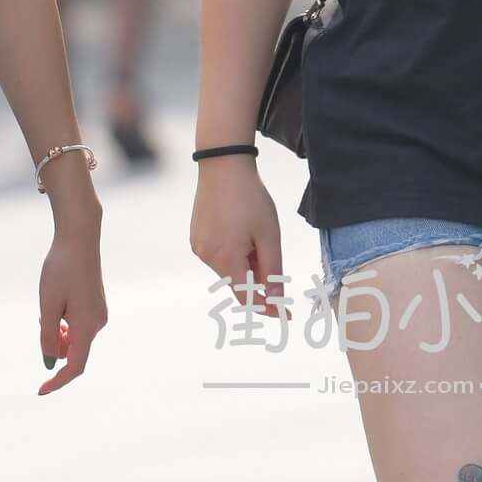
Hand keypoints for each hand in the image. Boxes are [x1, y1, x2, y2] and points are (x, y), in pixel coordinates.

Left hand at [37, 223, 106, 391]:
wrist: (79, 238)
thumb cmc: (60, 269)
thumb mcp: (47, 305)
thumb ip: (48, 336)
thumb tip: (50, 362)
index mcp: (87, 326)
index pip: (74, 366)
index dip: (57, 381)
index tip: (40, 391)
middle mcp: (98, 323)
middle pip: (74, 351)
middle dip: (54, 347)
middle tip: (42, 320)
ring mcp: (99, 314)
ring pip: (75, 338)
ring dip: (58, 334)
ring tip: (47, 307)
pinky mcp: (96, 305)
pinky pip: (78, 325)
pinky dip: (64, 324)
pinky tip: (56, 303)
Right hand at [190, 156, 287, 320]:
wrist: (223, 166)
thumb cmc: (251, 199)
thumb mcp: (269, 235)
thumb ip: (272, 270)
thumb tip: (277, 299)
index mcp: (226, 259)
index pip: (247, 297)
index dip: (267, 307)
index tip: (285, 315)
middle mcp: (207, 257)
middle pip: (238, 282)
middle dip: (258, 276)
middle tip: (267, 247)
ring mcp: (198, 248)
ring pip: (228, 269)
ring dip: (245, 262)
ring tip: (253, 232)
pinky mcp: (196, 238)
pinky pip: (218, 256)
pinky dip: (233, 253)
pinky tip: (239, 229)